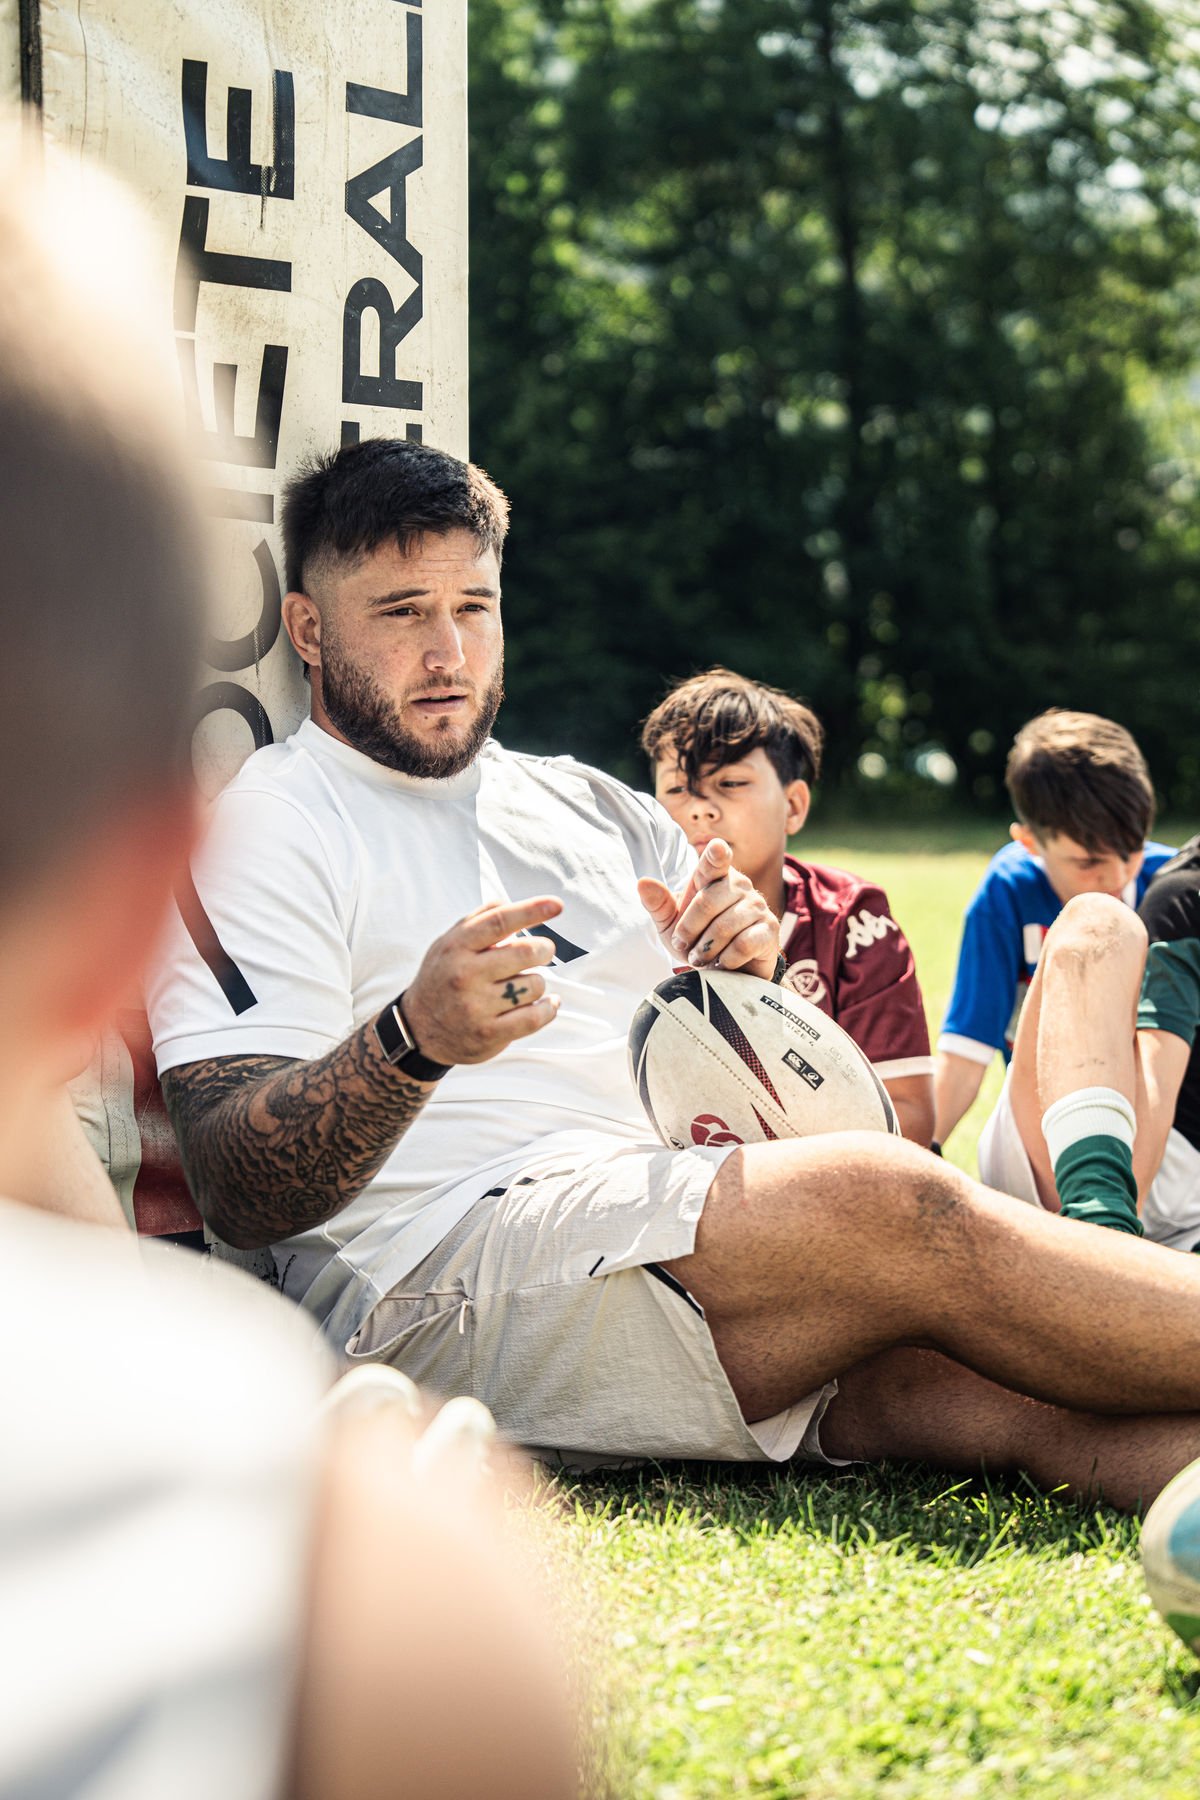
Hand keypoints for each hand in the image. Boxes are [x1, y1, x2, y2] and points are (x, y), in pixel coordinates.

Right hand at [402, 897, 562, 1065]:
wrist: (418, 1031)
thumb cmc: (442, 979)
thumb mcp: (447, 944)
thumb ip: (477, 921)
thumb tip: (510, 903)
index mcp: (456, 947)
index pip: (499, 921)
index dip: (532, 910)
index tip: (557, 905)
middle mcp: (465, 975)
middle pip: (525, 952)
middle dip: (544, 949)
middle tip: (544, 951)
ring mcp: (476, 1006)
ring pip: (534, 985)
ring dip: (537, 983)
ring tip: (524, 986)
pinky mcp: (489, 1034)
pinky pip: (535, 1017)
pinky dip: (549, 1008)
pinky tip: (548, 1003)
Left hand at [637, 838, 779, 980]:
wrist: (725, 971)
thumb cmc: (697, 940)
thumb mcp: (671, 925)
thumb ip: (658, 904)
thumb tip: (643, 882)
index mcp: (714, 877)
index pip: (714, 861)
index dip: (716, 854)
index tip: (716, 848)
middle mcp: (740, 885)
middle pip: (707, 902)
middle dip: (688, 930)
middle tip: (683, 946)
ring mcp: (757, 906)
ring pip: (725, 926)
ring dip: (705, 949)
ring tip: (700, 958)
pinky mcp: (769, 930)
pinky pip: (744, 944)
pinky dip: (727, 959)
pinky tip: (723, 964)